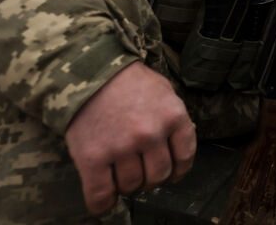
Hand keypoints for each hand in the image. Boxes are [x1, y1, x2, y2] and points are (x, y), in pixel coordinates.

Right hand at [65, 62, 196, 213]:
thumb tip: (179, 151)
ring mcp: (121, 147)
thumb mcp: (164, 92)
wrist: (90, 71)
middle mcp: (150, 133)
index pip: (184, 158)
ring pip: (132, 186)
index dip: (177, 169)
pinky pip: (101, 195)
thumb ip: (174, 121)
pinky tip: (104, 199)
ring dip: (127, 185)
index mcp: (173, 117)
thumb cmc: (129, 82)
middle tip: (140, 168)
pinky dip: (103, 203)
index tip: (170, 171)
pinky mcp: (93, 157)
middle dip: (151, 177)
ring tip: (120, 171)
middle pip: (158, 176)